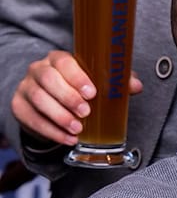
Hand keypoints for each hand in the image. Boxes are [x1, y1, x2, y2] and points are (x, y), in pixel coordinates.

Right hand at [10, 50, 141, 145]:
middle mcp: (39, 69)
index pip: (65, 62)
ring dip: (60, 116)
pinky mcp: (19, 107)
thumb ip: (116, 81)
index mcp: (59, 59)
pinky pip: (31, 120)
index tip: (92, 93)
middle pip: (48, 80)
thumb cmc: (78, 87)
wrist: (52, 102)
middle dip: (68, 98)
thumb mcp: (97, 81)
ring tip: (78, 129)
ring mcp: (26, 87)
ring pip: (38, 99)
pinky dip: (51, 131)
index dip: (77, 77)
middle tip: (86, 112)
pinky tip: (67, 138)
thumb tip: (135, 86)